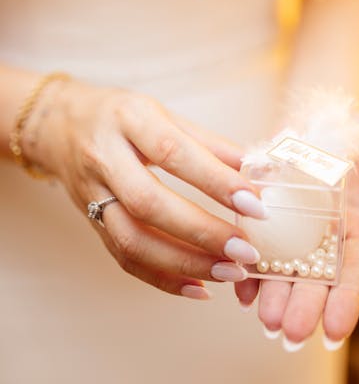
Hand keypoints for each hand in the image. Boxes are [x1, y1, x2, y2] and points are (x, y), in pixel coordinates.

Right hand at [30, 79, 265, 298]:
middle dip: (202, 232)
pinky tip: (198, 287)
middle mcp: (105, 157)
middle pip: (149, 203)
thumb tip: (257, 170)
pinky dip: (162, 278)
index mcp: (129, 119)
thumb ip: (209, 143)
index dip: (214, 180)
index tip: (255, 204)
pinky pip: (124, 258)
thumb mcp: (164, 113)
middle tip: (245, 250)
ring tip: (229, 273)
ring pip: (132, 239)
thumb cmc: (122, 116)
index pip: (173, 152)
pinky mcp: (90, 223)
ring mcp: (92, 193)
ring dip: (185, 263)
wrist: (60, 125)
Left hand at [234, 118, 358, 345]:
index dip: (345, 302)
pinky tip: (242, 288)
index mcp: (357, 231)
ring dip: (273, 295)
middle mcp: (324, 237)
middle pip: (314, 280)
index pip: (352, 273)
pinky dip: (248, 266)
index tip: (334, 331)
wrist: (322, 110)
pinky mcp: (264, 210)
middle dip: (303, 308)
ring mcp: (293, 226)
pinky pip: (255, 242)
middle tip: (289, 334)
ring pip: (282, 268)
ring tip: (265, 319)